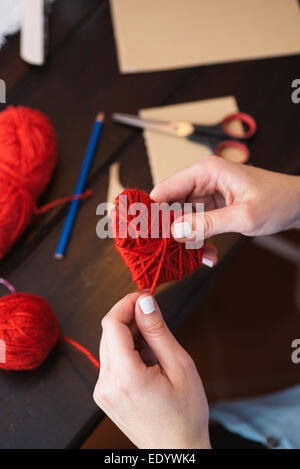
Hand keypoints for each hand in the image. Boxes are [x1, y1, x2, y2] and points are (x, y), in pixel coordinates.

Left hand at [94, 293, 210, 448]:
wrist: (177, 452)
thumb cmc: (186, 414)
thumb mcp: (180, 366)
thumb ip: (158, 330)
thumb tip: (144, 301)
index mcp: (126, 376)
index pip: (112, 323)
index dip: (127, 303)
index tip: (145, 296)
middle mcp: (106, 384)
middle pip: (108, 332)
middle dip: (129, 317)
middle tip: (155, 317)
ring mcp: (102, 391)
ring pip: (109, 344)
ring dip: (129, 334)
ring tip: (156, 345)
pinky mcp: (104, 395)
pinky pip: (110, 360)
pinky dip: (126, 350)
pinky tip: (147, 359)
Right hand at [150, 156, 299, 241]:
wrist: (298, 204)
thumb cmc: (278, 200)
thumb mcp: (244, 216)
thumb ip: (208, 224)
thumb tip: (175, 233)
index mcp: (205, 171)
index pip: (164, 189)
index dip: (150, 212)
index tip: (143, 235)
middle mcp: (201, 179)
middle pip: (168, 205)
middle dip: (167, 230)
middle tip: (165, 252)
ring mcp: (206, 193)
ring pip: (180, 218)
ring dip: (185, 239)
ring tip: (196, 256)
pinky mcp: (212, 206)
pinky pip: (195, 224)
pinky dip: (198, 240)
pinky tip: (208, 254)